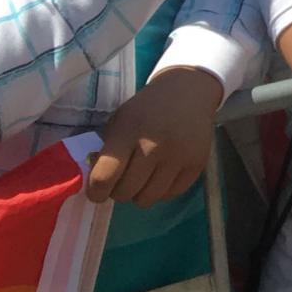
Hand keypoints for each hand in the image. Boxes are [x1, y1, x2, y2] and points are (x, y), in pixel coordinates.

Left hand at [85, 67, 219, 205]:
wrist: (189, 93)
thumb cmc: (146, 109)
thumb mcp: (119, 122)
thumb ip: (106, 152)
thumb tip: (98, 183)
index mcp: (128, 133)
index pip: (104, 177)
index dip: (95, 192)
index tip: (96, 192)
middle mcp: (154, 147)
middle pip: (125, 192)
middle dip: (118, 191)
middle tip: (123, 179)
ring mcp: (178, 158)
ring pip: (148, 199)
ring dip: (140, 193)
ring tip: (143, 178)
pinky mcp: (196, 165)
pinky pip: (170, 195)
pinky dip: (162, 190)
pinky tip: (161, 174)